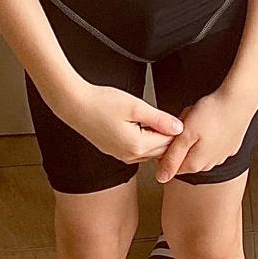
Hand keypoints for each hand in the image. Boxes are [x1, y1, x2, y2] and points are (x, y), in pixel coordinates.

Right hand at [58, 82, 183, 163]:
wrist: (75, 105)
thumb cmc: (102, 102)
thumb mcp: (136, 107)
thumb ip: (159, 119)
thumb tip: (178, 128)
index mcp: (137, 146)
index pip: (168, 143)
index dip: (177, 129)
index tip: (182, 116)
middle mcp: (129, 156)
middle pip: (161, 150)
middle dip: (169, 136)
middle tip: (173, 117)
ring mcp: (121, 155)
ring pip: (150, 151)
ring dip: (158, 138)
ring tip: (159, 119)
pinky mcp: (115, 150)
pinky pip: (138, 150)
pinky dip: (146, 140)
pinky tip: (145, 125)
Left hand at [156, 81, 257, 182]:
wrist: (240, 100)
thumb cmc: (213, 113)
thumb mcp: (185, 134)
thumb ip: (172, 158)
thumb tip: (161, 178)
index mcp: (196, 163)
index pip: (173, 167)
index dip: (169, 149)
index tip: (173, 134)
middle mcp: (210, 163)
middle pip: (186, 158)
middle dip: (183, 142)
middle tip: (187, 124)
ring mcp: (222, 155)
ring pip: (200, 150)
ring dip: (196, 138)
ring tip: (200, 119)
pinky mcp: (231, 146)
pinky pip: (213, 143)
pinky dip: (210, 134)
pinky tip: (211, 121)